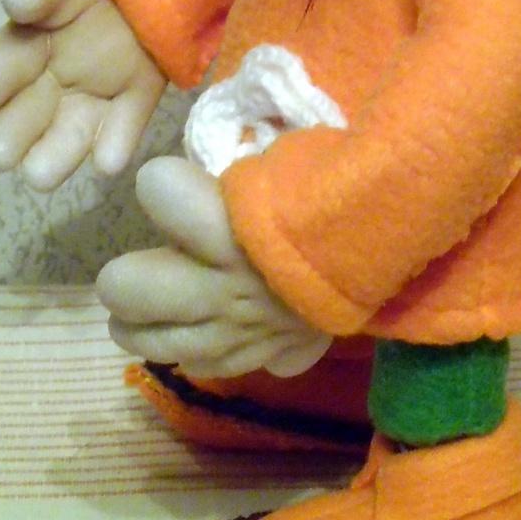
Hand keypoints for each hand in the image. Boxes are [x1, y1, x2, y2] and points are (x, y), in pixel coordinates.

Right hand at [0, 0, 164, 190]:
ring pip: (66, 138)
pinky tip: (109, 159)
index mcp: (17, 51)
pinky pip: (122, 129)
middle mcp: (43, 89)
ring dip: (55, 158)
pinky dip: (116, 144)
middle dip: (8, 137)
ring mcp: (87, 102)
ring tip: (40, 176)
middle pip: (20, 120)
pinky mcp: (130, 107)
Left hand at [96, 156, 329, 378]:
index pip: (158, 192)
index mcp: (229, 226)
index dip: (159, 183)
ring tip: (142, 310)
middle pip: (130, 288)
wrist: (396, 250)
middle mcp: (223, 286)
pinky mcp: (260, 357)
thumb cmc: (338, 191)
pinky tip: (194, 332)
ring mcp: (238, 331)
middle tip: (134, 269)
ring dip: (139, 324)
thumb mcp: (292, 155)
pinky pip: (204, 365)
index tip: (166, 181)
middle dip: (124, 276)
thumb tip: (204, 154)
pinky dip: (192, 350)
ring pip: (154, 342)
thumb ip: (240, 160)